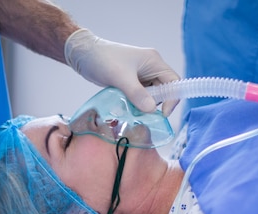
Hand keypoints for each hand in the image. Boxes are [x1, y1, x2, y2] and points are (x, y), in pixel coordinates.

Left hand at [64, 29, 179, 115]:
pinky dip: (137, 103)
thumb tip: (151, 109)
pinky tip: (128, 108)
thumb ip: (137, 93)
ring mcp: (141, 74)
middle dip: (157, 104)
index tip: (162, 114)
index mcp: (154, 61)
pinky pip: (140, 95)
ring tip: (134, 112)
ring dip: (145, 105)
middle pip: (164, 89)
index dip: (171, 99)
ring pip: (151, 94)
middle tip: (145, 115)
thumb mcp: (120, 77)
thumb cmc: (102, 60)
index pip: (174, 81)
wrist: (83, 54)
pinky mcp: (131, 81)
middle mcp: (151, 67)